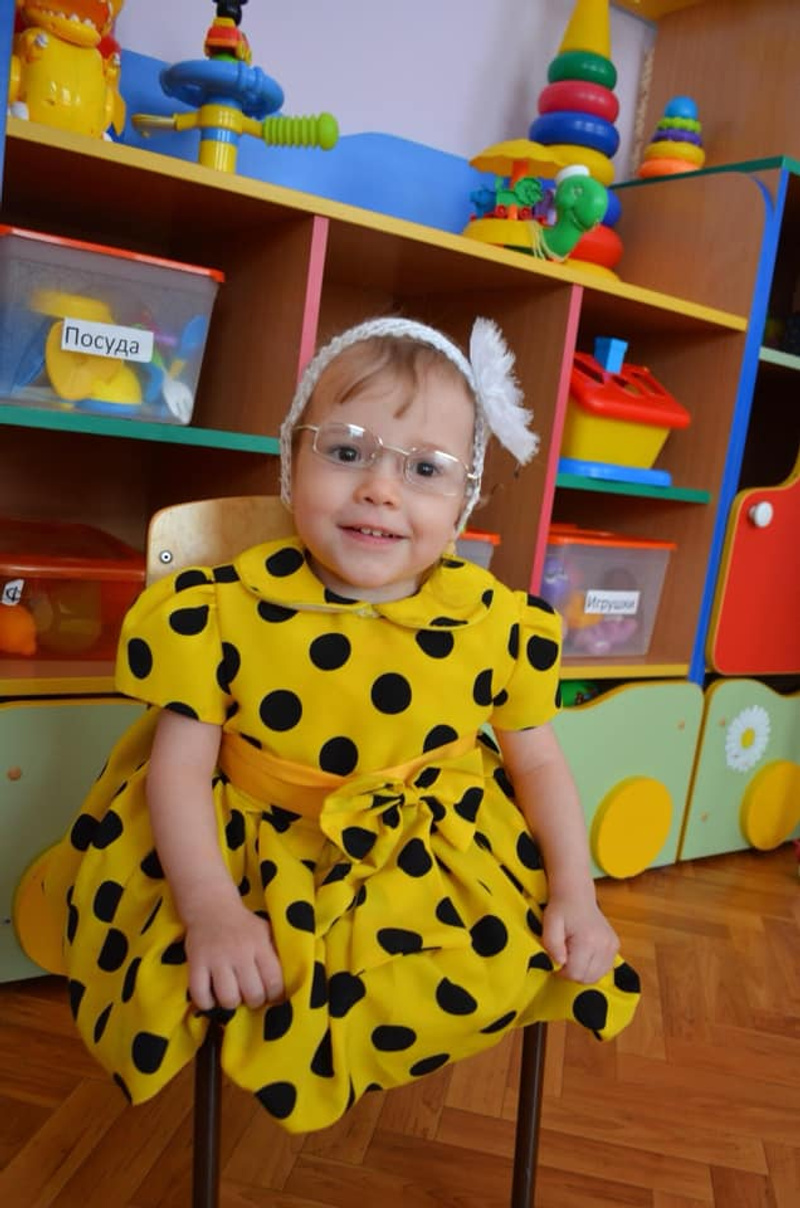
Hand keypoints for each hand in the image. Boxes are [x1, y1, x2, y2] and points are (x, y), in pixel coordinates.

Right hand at [184, 897, 284, 1011]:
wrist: (211, 906)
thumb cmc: (243, 925)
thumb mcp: (265, 931)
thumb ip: (276, 953)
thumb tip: (290, 981)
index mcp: (259, 944)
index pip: (274, 981)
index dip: (275, 996)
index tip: (271, 996)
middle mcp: (239, 952)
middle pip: (252, 994)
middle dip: (254, 1001)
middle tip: (250, 996)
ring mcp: (216, 958)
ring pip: (228, 998)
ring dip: (231, 1003)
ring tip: (232, 994)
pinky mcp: (196, 963)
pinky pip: (200, 995)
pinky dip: (206, 1002)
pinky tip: (211, 997)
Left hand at [541, 890, 618, 983]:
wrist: (577, 894)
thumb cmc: (561, 908)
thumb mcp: (549, 924)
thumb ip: (552, 945)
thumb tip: (560, 963)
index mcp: (588, 940)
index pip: (575, 973)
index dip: (562, 971)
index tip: (557, 960)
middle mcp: (604, 945)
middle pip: (587, 977)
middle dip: (573, 972)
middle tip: (564, 957)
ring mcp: (612, 946)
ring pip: (597, 976)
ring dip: (583, 971)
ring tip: (574, 954)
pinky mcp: (615, 946)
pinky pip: (604, 969)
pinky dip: (592, 967)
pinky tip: (584, 954)